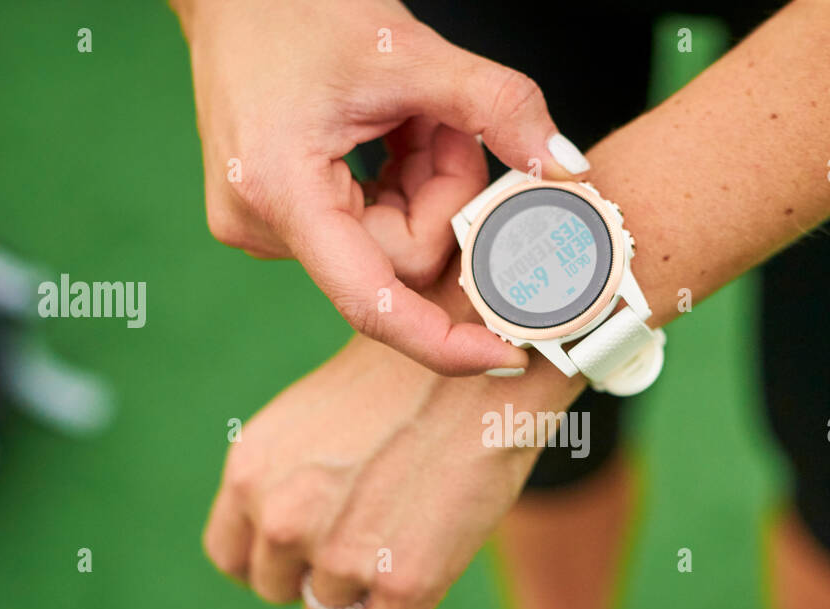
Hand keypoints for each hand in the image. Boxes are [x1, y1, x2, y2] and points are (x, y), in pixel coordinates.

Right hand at [172, 0, 589, 374]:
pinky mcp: (279, 220)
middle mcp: (262, 225)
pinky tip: (387, 135)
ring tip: (406, 118)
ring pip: (392, 246)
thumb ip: (499, 109)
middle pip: (401, 261)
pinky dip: (399, 186)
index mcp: (280, 191)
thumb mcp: (410, 50)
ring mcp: (266, 228)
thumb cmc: (300, 7)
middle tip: (442, 126)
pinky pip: (369, 230)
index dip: (442, 340)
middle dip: (443, 197)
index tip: (503, 354)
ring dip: (423, 186)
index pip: (373, 303)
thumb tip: (567, 170)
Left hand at [202, 269, 584, 608]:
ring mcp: (341, 556)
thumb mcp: (317, 414)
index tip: (301, 560)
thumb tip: (295, 529)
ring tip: (401, 566)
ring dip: (364, 602)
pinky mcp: (403, 584)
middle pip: (281, 591)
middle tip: (365, 552)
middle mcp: (283, 519)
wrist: (486, 368)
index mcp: (252, 472)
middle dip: (317, 579)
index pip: (231, 555)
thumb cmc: (414, 377)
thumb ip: (292, 474)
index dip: (269, 561)